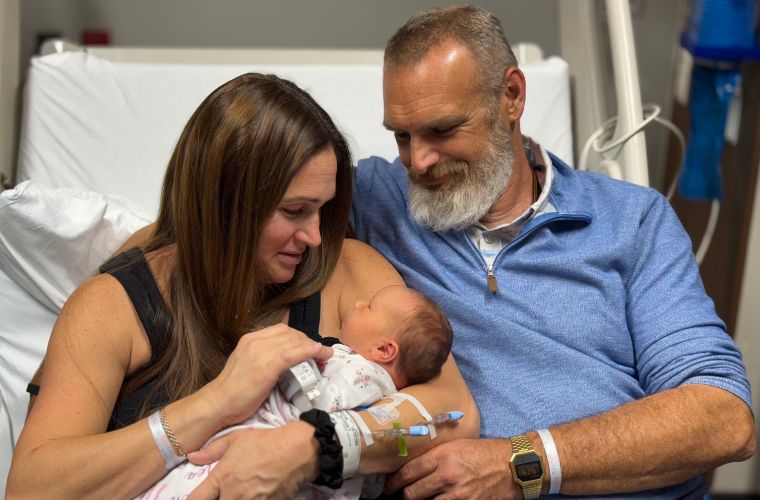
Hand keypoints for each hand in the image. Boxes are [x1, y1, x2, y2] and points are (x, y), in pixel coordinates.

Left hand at [187, 421, 317, 499]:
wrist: (297, 450)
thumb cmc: (266, 442)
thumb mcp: (236, 439)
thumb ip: (212, 451)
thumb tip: (192, 457)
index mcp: (222, 478)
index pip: (196, 499)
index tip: (199, 498)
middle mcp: (233, 495)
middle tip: (221, 494)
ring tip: (241, 493)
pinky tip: (255, 496)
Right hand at [204, 324, 332, 426]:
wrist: (218, 404)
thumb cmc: (233, 390)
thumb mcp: (248, 364)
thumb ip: (264, 357)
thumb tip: (286, 360)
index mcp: (251, 339)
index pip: (283, 330)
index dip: (300, 338)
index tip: (311, 348)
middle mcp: (256, 341)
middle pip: (291, 334)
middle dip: (309, 343)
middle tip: (321, 356)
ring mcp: (261, 352)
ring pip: (295, 342)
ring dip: (314, 348)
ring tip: (325, 358)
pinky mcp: (267, 367)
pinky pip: (293, 354)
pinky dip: (310, 351)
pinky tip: (321, 353)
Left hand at [385, 439, 521, 498]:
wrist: (512, 465)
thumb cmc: (484, 453)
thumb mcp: (456, 445)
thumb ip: (434, 455)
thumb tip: (412, 466)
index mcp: (442, 456)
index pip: (408, 472)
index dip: (394, 482)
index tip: (389, 486)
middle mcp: (447, 475)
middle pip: (412, 493)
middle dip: (403, 495)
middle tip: (400, 495)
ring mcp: (458, 495)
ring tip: (415, 499)